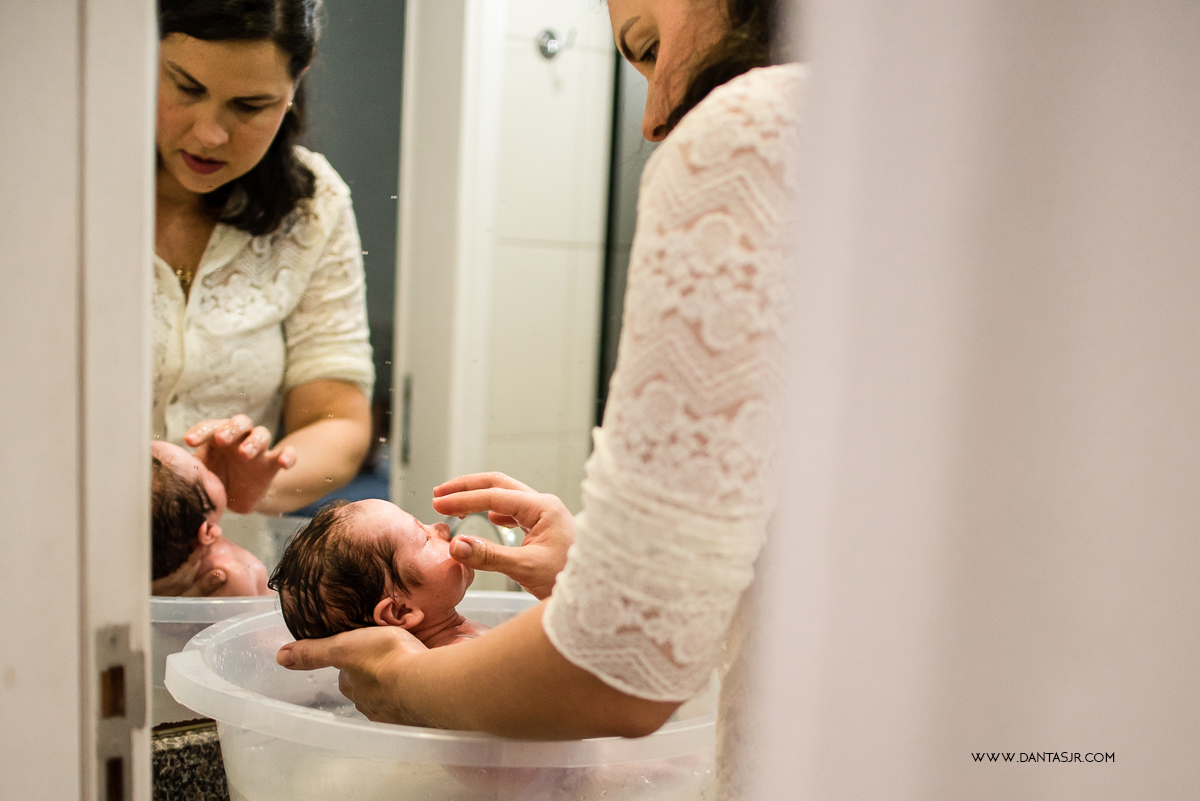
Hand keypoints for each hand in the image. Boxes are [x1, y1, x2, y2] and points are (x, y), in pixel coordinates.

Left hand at [185, 415, 295, 512]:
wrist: (238, 497)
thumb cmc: (215, 478)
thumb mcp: (199, 473)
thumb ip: (185, 467)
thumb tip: (159, 464)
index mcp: (218, 437)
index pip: (211, 426)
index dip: (201, 431)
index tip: (188, 442)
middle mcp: (239, 438)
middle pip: (240, 422)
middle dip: (231, 428)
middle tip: (221, 440)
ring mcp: (258, 450)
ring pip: (262, 434)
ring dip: (253, 442)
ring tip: (244, 454)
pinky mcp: (273, 464)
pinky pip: (287, 454)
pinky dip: (288, 456)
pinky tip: (284, 463)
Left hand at [277, 626, 431, 724]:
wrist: (424, 682)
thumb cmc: (384, 658)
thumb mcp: (343, 645)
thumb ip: (314, 651)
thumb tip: (280, 656)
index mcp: (351, 687)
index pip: (347, 674)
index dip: (354, 661)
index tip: (366, 650)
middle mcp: (367, 704)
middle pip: (367, 688)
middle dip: (374, 676)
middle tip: (389, 658)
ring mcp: (392, 713)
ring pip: (389, 697)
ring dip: (395, 686)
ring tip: (408, 671)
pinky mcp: (415, 717)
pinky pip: (411, 705)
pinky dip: (414, 695)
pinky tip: (422, 686)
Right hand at [432, 473, 573, 599]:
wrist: (597, 592)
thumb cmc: (568, 580)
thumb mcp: (525, 569)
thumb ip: (488, 556)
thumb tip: (455, 545)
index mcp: (542, 508)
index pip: (493, 496)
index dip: (463, 499)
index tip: (438, 504)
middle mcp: (545, 504)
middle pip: (499, 484)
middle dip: (467, 488)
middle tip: (439, 494)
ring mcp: (546, 514)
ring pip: (506, 495)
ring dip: (479, 496)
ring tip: (455, 504)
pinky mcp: (545, 526)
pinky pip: (515, 509)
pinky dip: (494, 509)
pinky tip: (488, 517)